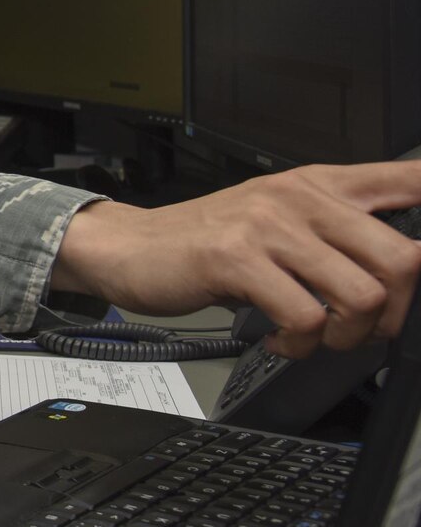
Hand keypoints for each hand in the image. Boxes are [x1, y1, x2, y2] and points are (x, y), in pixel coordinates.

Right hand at [51, 161, 420, 358]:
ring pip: (361, 295)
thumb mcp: (281, 219)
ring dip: (347, 336)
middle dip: (394, 312)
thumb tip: (404, 268)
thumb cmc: (210, 241)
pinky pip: (303, 319)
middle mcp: (301, 197)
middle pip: (404, 258)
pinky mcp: (236, 259)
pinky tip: (278, 340)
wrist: (133, 246)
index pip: (411, 179)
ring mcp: (268, 226)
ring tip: (317, 337)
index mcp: (322, 184)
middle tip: (363, 326)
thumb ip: (340, 230)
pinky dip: (298, 347)